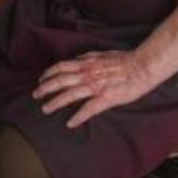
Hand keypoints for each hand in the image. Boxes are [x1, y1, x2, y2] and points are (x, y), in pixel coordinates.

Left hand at [33, 50, 155, 128]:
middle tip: (35, 95)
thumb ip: (89, 57)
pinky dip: (78, 116)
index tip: (41, 79)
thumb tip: (79, 58)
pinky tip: (70, 123)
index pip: (62, 67)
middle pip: (61, 80)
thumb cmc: (125, 60)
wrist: (142, 66)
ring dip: (55, 102)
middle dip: (46, 88)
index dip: (49, 73)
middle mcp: (87, 74)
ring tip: (45, 109)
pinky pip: (88, 109)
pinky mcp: (105, 99)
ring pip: (69, 95)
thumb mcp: (103, 53)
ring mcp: (95, 86)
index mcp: (87, 63)